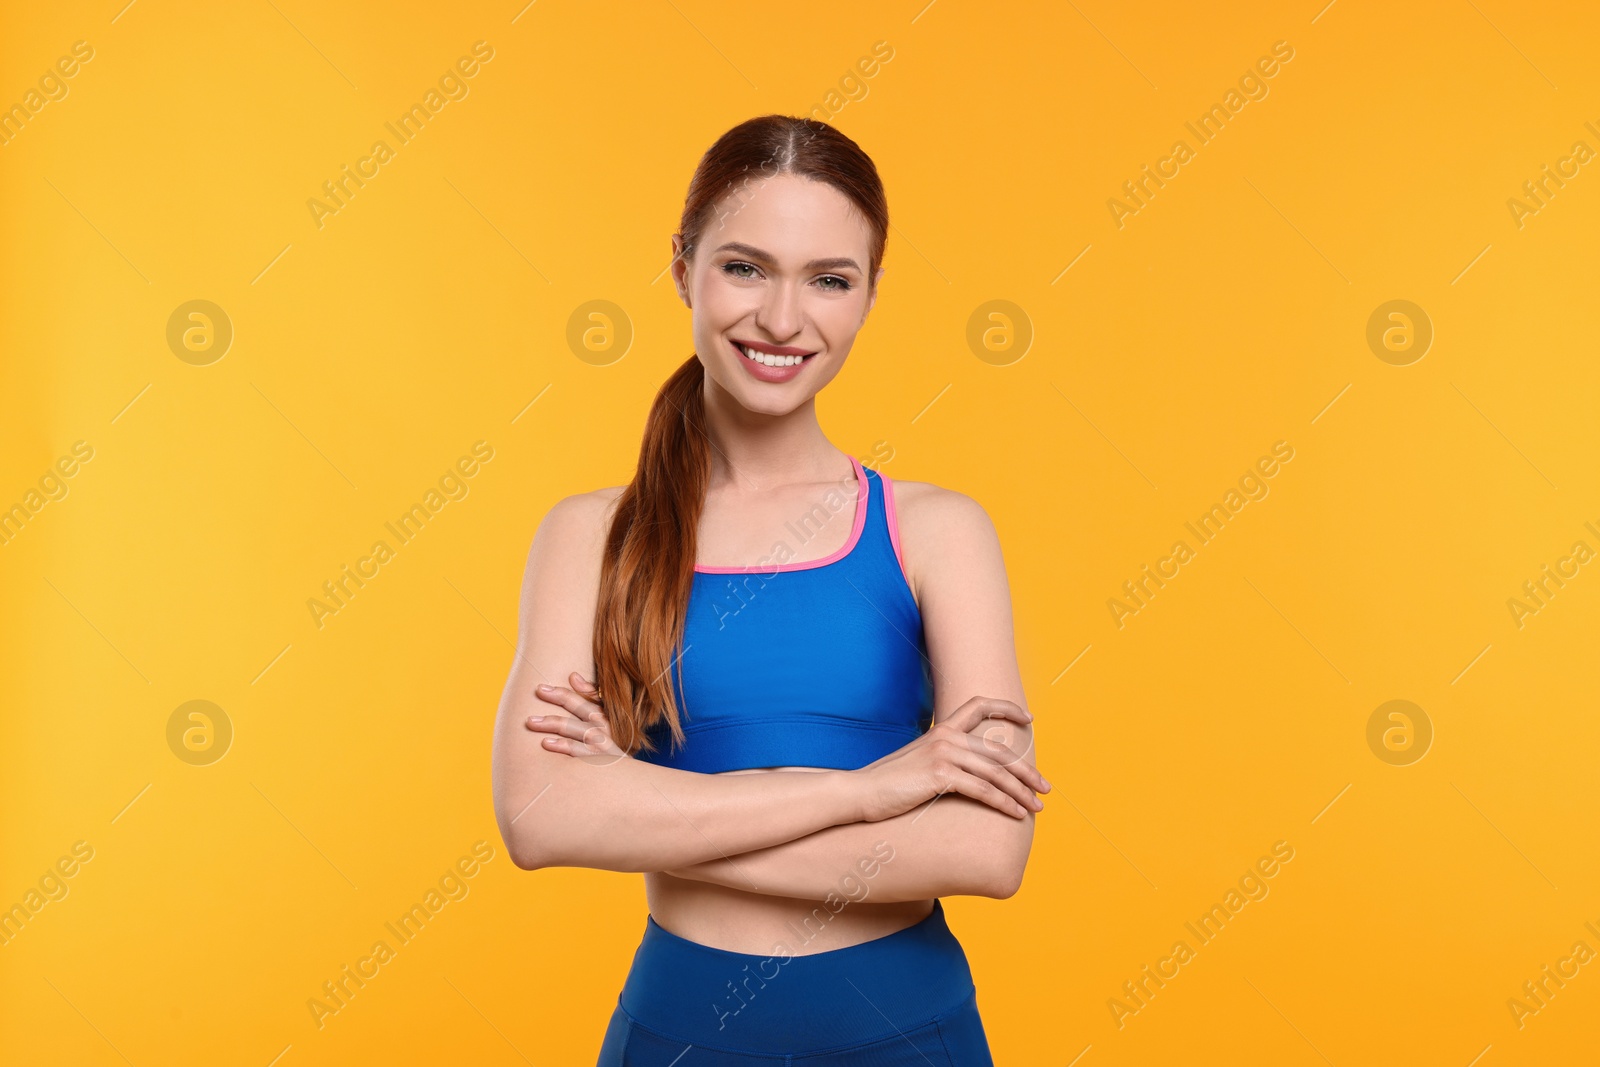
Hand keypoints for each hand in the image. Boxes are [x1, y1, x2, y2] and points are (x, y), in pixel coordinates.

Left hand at [525, 672, 627, 764]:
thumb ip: (592, 697)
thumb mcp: (609, 719)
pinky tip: (547, 743)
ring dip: (554, 724)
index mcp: (606, 715)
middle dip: (559, 698)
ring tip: (531, 722)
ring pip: (577, 729)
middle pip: (581, 709)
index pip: (586, 697)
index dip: (563, 691)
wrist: (630, 779)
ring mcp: (602, 744)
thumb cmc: (612, 745)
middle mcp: (605, 727)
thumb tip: (573, 675)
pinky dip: (563, 747)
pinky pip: (579, 752)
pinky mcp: (599, 762)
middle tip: (537, 691)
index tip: (541, 688)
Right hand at [853, 697, 1049, 821]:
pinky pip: (983, 789)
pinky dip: (1003, 803)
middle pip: (998, 750)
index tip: (1029, 718)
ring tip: (1036, 807)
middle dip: (1026, 771)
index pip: (979, 705)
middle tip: (1045, 788)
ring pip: (995, 772)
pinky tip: (1015, 814)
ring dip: (1021, 792)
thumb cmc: (887, 784)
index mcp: (941, 730)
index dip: (1006, 708)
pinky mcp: (940, 775)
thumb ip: (941, 759)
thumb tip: (964, 772)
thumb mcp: (917, 763)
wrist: (860, 792)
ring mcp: (943, 754)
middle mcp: (946, 737)